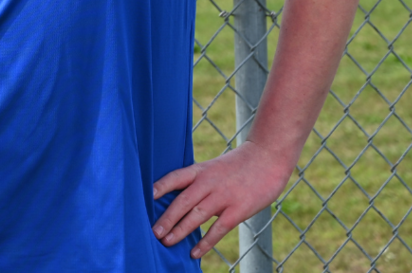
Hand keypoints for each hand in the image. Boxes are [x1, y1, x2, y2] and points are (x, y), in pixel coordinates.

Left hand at [151, 141, 291, 258]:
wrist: (266, 158)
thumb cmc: (239, 165)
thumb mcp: (215, 167)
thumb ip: (200, 182)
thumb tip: (183, 199)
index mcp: (201, 170)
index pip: (175, 177)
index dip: (160, 187)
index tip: (145, 196)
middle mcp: (208, 182)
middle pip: (182, 201)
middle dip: (166, 217)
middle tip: (153, 232)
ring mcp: (223, 196)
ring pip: (196, 216)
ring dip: (180, 230)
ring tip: (166, 242)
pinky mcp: (238, 210)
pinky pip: (218, 229)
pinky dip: (205, 242)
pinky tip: (194, 252)